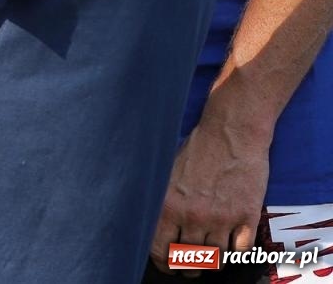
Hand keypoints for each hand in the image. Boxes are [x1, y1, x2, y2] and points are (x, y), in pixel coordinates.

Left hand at [147, 117, 268, 273]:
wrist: (231, 134)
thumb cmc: (198, 150)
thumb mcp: (167, 174)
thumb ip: (163, 202)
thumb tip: (155, 228)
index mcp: (167, 206)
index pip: (160, 250)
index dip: (165, 263)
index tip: (170, 266)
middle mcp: (193, 216)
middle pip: (190, 258)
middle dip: (190, 266)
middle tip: (192, 267)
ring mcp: (221, 218)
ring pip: (216, 257)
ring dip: (213, 260)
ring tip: (211, 256)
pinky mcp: (246, 216)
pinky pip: (240, 250)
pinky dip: (236, 251)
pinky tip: (232, 243)